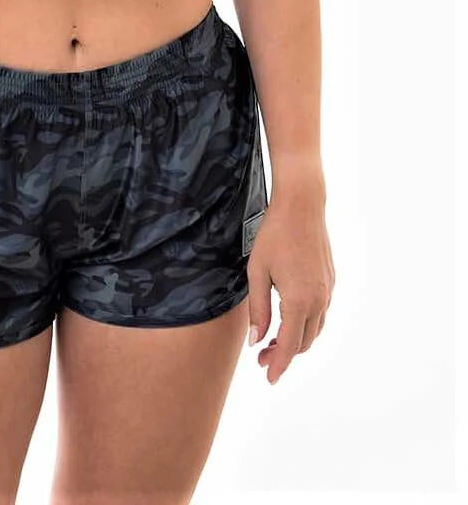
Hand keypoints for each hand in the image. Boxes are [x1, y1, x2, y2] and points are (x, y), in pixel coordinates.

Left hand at [245, 187, 334, 384]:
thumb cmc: (275, 236)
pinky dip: (306, 325)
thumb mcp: (257, 272)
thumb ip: (258, 309)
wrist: (302, 206)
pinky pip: (320, 314)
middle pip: (303, 342)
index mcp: (298, 301)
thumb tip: (255, 341)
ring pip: (314, 330)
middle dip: (283, 354)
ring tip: (273, 342)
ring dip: (296, 340)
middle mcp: (318, 300)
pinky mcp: (330, 282)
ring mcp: (328, 291)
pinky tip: (290, 320)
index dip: (278, 365)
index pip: (288, 345)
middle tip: (261, 358)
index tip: (269, 379)